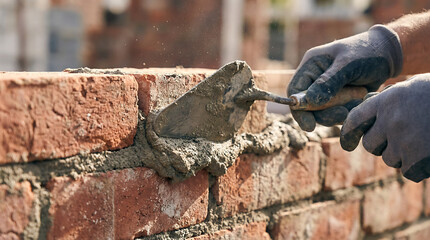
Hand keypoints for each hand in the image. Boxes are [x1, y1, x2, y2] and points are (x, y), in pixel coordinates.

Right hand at [287, 25, 402, 130]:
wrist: (389, 54)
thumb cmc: (367, 52)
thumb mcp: (348, 64)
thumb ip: (328, 82)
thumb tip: (309, 101)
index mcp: (311, 66)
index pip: (295, 91)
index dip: (299, 109)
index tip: (309, 125)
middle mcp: (315, 79)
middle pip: (308, 106)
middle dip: (323, 114)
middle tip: (342, 114)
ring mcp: (327, 90)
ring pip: (323, 113)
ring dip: (338, 114)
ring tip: (355, 103)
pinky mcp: (340, 99)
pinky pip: (337, 113)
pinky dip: (348, 112)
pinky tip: (360, 102)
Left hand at [340, 74, 429, 181]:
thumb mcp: (412, 89)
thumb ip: (388, 102)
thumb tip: (367, 117)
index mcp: (387, 100)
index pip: (355, 119)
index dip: (348, 133)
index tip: (347, 143)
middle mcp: (390, 120)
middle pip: (371, 144)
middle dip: (382, 145)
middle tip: (401, 138)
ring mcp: (404, 140)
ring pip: (390, 159)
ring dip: (402, 155)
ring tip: (423, 140)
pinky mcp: (419, 159)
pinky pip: (407, 171)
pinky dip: (418, 168)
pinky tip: (429, 154)